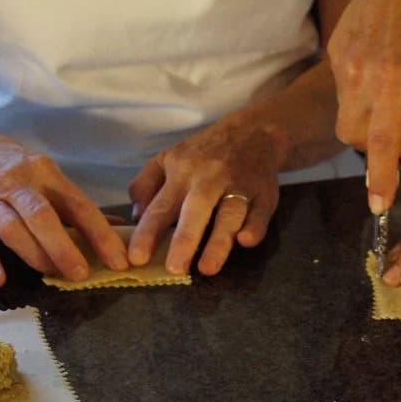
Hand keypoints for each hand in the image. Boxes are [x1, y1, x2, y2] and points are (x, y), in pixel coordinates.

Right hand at [0, 128, 128, 287]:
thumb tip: (118, 226)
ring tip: (53, 274)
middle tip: (82, 274)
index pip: (79, 205)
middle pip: (43, 216)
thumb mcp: (46, 175)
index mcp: (46, 175)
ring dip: (34, 254)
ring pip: (12, 228)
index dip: (101, 234)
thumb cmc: (10, 167)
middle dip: (65, 248)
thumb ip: (76, 205)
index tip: (119, 260)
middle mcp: (19, 185)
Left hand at [127, 118, 281, 275]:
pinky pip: (261, 211)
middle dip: (185, 239)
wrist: (254, 132)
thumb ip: (145, 185)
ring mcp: (239, 185)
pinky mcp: (265, 193)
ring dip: (220, 241)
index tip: (137, 258)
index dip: (148, 233)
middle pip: (196, 210)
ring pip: (230, 213)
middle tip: (174, 269)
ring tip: (207, 269)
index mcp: (182, 171)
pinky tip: (246, 241)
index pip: (161, 206)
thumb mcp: (168, 158)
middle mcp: (210, 178)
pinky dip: (255, 226)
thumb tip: (136, 217)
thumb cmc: (204, 153)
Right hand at [327, 0, 400, 213]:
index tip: (377, 207)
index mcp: (392, 79)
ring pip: (345, 115)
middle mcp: (359, 73)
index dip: (378, 178)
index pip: (379, 142)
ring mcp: (342, 62)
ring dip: (366, 119)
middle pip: (352, 136)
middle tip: (397, 132)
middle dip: (370, 146)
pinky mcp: (334, 51)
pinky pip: (343, 89)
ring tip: (392, 86)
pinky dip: (361, 92)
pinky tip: (380, 64)